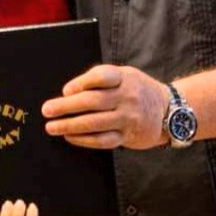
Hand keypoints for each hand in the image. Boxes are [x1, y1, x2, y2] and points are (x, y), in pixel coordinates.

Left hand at [42, 64, 169, 149]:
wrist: (168, 111)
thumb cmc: (137, 89)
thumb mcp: (124, 75)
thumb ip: (99, 79)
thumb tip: (69, 92)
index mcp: (124, 77)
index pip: (101, 77)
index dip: (81, 82)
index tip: (65, 90)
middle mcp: (127, 97)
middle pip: (93, 102)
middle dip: (67, 106)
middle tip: (47, 110)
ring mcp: (128, 118)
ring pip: (95, 123)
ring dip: (70, 125)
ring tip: (52, 126)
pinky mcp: (128, 136)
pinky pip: (103, 140)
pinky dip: (84, 140)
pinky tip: (70, 137)